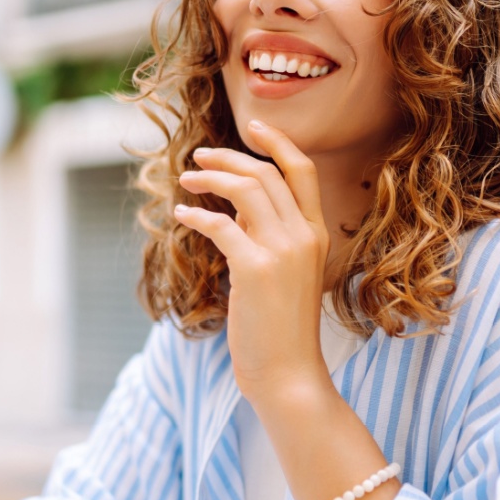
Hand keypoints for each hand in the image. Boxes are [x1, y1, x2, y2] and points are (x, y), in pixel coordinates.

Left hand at [175, 119, 329, 403]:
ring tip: (185, 180)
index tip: (251, 125)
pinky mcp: (255, 269)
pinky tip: (181, 215)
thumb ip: (269, 237)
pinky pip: (220, 225)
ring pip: (246, 190)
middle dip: (229, 158)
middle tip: (198, 156)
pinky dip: (196, 215)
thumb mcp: (285, 274)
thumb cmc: (282, 329)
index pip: (302, 170)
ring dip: (210, 178)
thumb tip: (236, 208)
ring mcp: (282, 251)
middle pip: (267, 173)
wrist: (289, 374)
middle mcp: (305, 236)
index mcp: (317, 234)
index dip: (277, 142)